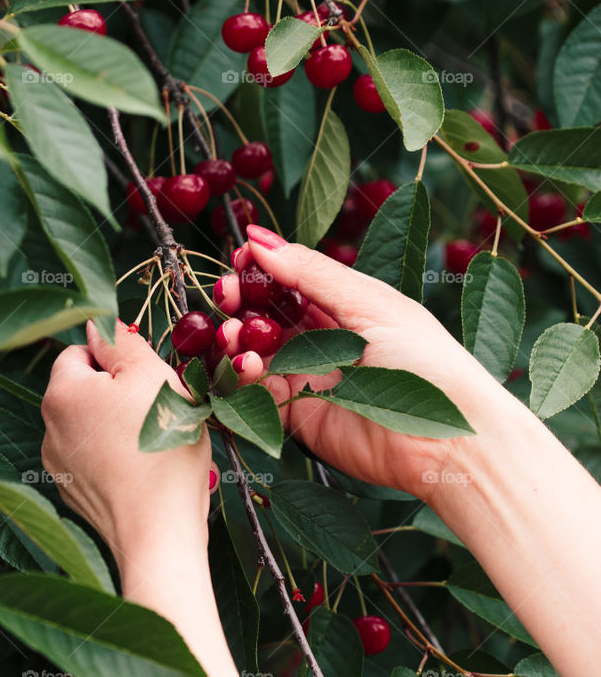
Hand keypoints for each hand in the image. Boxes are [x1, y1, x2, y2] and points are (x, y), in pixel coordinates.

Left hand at [41, 320, 212, 568]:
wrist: (159, 532)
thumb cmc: (160, 447)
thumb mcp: (153, 376)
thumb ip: (122, 342)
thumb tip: (98, 323)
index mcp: (61, 393)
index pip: (81, 352)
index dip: (118, 359)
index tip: (148, 378)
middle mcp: (47, 428)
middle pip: (86, 391)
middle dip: (120, 394)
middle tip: (158, 410)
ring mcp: (59, 467)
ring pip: (92, 428)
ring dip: (119, 427)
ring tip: (155, 444)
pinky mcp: (75, 496)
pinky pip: (96, 462)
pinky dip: (117, 460)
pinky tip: (145, 471)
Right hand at [237, 225, 511, 501]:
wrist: (448, 439)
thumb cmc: (427, 362)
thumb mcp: (371, 303)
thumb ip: (312, 273)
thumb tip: (259, 237)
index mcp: (348, 307)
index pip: (293, 281)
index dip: (264, 268)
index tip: (241, 255)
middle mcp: (325, 342)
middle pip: (267, 316)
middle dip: (242, 302)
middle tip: (228, 293)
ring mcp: (310, 380)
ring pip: (256, 354)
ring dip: (236, 340)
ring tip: (232, 334)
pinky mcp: (300, 419)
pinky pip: (259, 395)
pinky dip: (244, 378)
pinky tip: (246, 364)